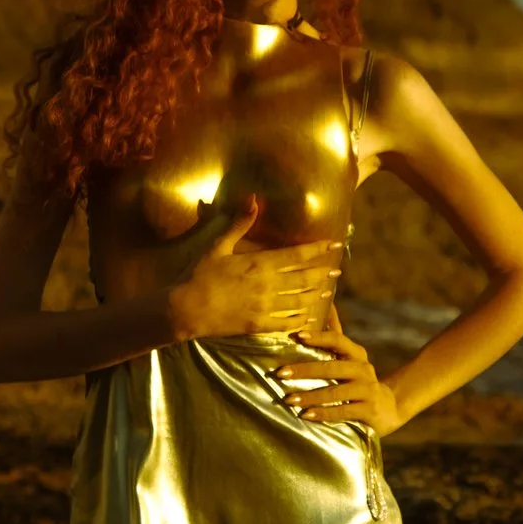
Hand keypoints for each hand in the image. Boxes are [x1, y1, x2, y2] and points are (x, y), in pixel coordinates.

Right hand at [163, 196, 343, 341]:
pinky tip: (309, 317)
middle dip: (323, 273)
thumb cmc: (198, 274)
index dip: (319, 249)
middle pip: (305, 278)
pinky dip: (301, 320)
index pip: (298, 255)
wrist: (184, 309)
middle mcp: (267, 285)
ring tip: (328, 292)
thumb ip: (239, 223)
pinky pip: (287, 323)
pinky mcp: (259, 325)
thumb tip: (253, 198)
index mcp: (259, 263)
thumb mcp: (217, 245)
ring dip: (316, 296)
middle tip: (338, 271)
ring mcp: (265, 307)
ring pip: (300, 301)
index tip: (335, 244)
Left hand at [275, 328, 404, 434]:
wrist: (388, 408)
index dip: (319, 336)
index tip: (297, 335)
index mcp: (356, 354)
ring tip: (288, 399)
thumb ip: (336, 333)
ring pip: (335, 392)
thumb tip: (326, 302)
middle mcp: (363, 369)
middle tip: (280, 373)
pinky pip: (342, 412)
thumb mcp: (350, 357)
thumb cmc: (359, 379)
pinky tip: (305, 415)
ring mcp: (367, 390)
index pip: (338, 340)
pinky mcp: (368, 411)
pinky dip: (323, 414)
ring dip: (310, 396)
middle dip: (304, 370)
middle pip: (332, 367)